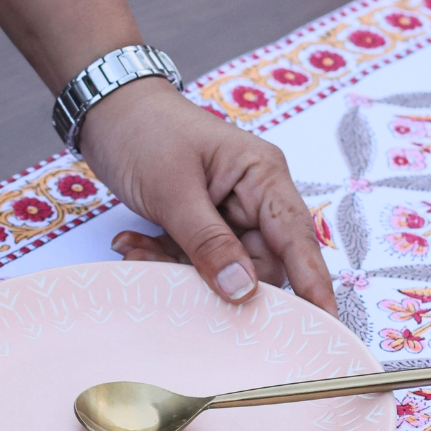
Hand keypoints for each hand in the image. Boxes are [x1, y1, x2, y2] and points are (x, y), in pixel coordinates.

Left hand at [79, 79, 336, 314]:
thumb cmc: (145, 130)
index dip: (313, 283)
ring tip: (135, 250)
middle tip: (166, 275)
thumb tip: (243, 291)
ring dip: (177, 268)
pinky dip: (162, 258)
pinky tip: (132, 243)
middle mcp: (253, 197)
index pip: (297, 238)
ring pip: (221, 267)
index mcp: (262, 176)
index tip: (325, 322)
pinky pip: (193, 259)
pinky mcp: (199, 222)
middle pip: (257, 264)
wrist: (105, 109)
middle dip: (214, 278)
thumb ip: (208, 242)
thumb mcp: (174, 189)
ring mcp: (225, 211)